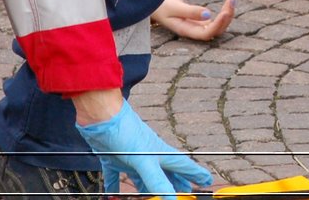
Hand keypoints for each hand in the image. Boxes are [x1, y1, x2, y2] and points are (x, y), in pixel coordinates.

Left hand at [75, 100, 211, 199]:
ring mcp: (131, 157)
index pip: (183, 166)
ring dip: (148, 189)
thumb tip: (173, 198)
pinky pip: (116, 177)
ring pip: (143, 178)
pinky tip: (114, 196)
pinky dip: (116, 187)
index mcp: (160, 153)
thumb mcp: (143, 160)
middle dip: (176, 183)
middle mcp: (148, 156)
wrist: (101, 116)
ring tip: (155, 197)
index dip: (196, 173)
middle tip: (186, 192)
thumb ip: (156, 180)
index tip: (207, 180)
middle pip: (166, 174)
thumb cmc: (125, 132)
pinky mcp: (114, 158)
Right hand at [150, 0, 235, 40]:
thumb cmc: (159, 6)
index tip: (225, 12)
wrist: (152, 2)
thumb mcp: (173, 7)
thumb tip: (208, 15)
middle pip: (215, 31)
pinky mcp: (198, 18)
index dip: (218, 25)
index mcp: (185, 30)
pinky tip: (227, 3)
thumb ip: (190, 11)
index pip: (206, 34)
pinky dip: (222, 12)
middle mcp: (192, 30)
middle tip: (231, 1)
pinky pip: (214, 19)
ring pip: (216, 25)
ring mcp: (196, 25)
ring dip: (226, 14)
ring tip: (232, 0)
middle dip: (226, 18)